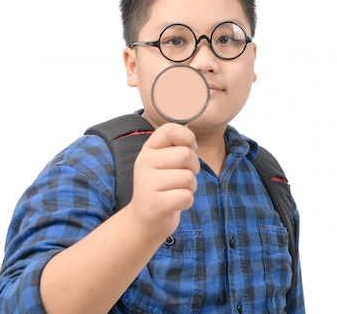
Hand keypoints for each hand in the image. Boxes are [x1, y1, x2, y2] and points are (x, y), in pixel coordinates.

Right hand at [129, 122, 198, 239]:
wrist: (143, 220)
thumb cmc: (162, 187)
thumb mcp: (164, 161)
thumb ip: (177, 143)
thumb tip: (191, 116)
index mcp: (148, 149)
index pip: (171, 129)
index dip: (188, 138)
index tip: (188, 149)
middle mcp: (144, 163)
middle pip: (186, 155)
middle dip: (193, 168)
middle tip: (183, 177)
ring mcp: (146, 184)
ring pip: (189, 178)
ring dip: (190, 188)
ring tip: (175, 192)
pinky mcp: (154, 204)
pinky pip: (186, 197)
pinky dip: (187, 202)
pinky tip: (174, 204)